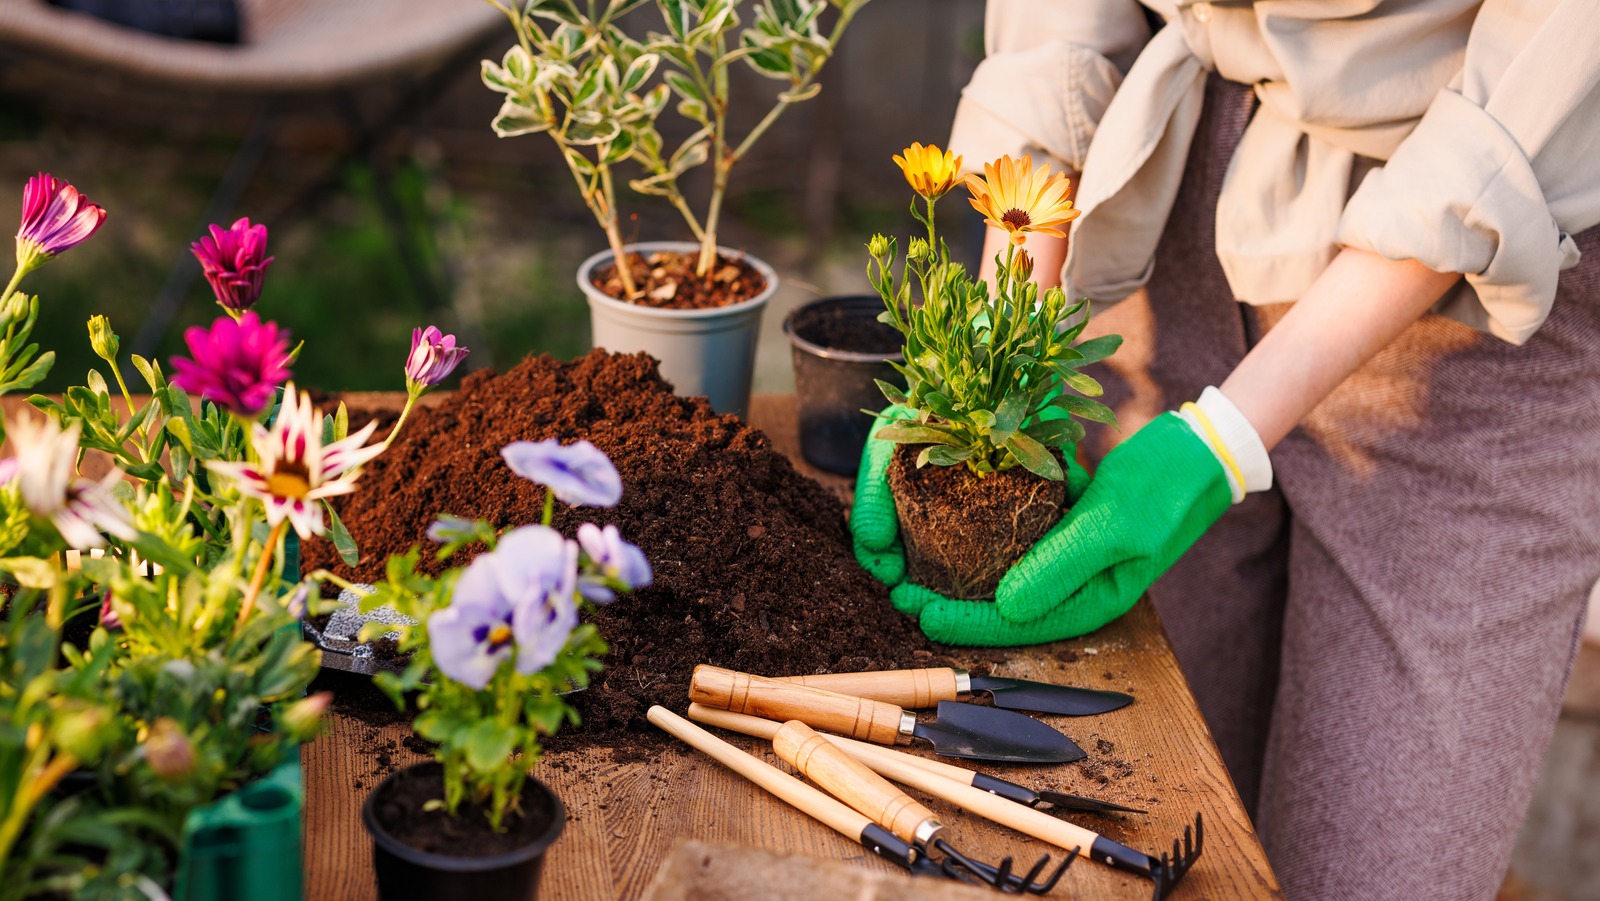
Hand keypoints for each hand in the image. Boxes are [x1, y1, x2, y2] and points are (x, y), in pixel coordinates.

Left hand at [851, 412, 1231, 644]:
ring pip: (1002, 572)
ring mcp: (1068, 557)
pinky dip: (980, 534)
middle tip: (898, 590)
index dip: (964, 621)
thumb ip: (1060, 563)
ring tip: (909, 563)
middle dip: (950, 600)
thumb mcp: (1113, 523)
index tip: (917, 610)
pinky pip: (1014, 539)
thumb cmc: (1166, 487)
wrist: (1202, 447)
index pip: (1016, 624)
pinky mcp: (1063, 527)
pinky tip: (944, 522)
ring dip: (957, 569)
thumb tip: (1003, 605)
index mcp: (1092, 601)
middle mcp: (1075, 587)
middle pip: (1002, 605)